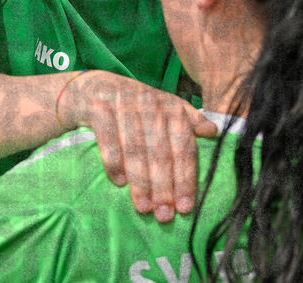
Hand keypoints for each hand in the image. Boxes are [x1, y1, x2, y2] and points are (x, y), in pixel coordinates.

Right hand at [59, 70, 217, 222]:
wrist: (89, 86)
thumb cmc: (131, 105)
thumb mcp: (162, 107)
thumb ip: (187, 119)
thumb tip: (213, 131)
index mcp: (169, 105)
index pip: (182, 144)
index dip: (185, 177)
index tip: (185, 206)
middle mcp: (148, 102)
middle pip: (160, 150)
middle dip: (164, 186)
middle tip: (164, 215)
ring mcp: (122, 103)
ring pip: (135, 148)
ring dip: (140, 181)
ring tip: (143, 207)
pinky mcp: (97, 107)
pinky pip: (108, 139)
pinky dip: (114, 162)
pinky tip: (119, 182)